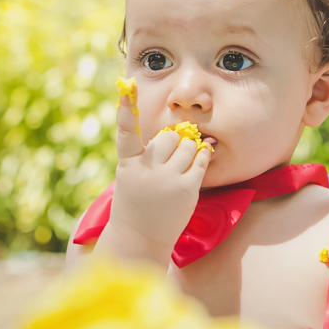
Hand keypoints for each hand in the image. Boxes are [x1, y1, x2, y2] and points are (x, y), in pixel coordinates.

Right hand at [93, 86, 211, 266]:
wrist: (139, 238)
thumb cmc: (136, 203)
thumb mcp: (132, 176)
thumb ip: (148, 155)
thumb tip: (181, 134)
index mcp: (128, 164)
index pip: (126, 132)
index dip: (126, 111)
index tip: (126, 90)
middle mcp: (146, 169)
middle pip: (169, 136)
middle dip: (173, 143)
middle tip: (169, 160)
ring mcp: (167, 179)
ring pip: (188, 145)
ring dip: (189, 150)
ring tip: (180, 167)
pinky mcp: (186, 189)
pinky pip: (201, 160)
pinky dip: (203, 156)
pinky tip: (200, 160)